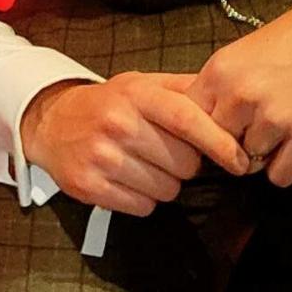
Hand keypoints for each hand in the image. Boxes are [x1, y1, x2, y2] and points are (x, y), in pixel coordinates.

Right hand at [19, 70, 254, 215]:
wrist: (51, 122)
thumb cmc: (108, 104)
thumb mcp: (142, 84)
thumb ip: (184, 89)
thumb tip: (228, 98)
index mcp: (136, 95)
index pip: (187, 120)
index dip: (219, 142)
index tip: (240, 160)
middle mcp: (118, 124)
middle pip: (184, 164)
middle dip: (186, 164)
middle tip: (167, 154)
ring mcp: (101, 157)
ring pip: (167, 190)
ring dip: (164, 183)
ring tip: (144, 165)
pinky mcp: (89, 186)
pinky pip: (142, 207)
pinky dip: (143, 199)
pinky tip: (129, 180)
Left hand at [188, 0, 291, 187]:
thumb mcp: (241, 54)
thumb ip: (218, 88)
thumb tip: (194, 127)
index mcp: (219, 72)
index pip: (190, 122)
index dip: (203, 131)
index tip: (218, 131)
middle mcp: (242, 95)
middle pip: (219, 148)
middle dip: (234, 145)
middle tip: (255, 130)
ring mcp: (275, 116)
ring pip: (250, 164)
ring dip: (263, 154)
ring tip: (281, 129)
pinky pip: (281, 175)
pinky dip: (285, 168)